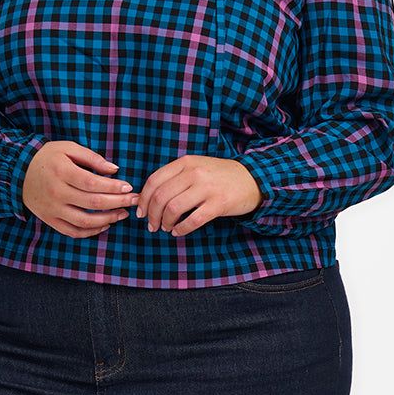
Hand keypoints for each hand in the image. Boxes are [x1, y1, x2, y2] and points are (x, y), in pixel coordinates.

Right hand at [23, 140, 139, 238]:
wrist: (17, 172)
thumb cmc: (47, 157)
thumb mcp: (67, 148)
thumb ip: (92, 158)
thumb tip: (114, 169)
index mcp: (62, 172)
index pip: (93, 183)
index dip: (113, 187)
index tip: (128, 187)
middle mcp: (57, 192)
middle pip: (93, 202)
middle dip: (118, 203)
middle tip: (134, 201)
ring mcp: (53, 209)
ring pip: (85, 221)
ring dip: (108, 219)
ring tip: (123, 214)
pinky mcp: (50, 220)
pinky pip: (73, 231)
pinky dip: (91, 231)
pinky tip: (105, 225)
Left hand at [136, 155, 263, 235]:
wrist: (252, 178)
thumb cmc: (219, 176)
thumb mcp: (196, 167)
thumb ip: (174, 178)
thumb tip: (147, 198)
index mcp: (186, 163)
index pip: (154, 180)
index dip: (143, 199)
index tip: (141, 212)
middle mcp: (195, 172)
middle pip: (161, 196)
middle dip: (152, 215)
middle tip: (152, 225)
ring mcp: (207, 187)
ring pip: (173, 208)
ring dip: (165, 222)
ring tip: (166, 228)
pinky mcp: (219, 203)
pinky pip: (193, 220)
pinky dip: (181, 229)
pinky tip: (178, 232)